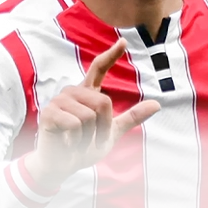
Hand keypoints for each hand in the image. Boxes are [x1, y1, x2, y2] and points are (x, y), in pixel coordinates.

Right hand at [25, 38, 160, 188]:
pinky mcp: (50, 112)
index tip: (123, 41)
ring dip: (88, 137)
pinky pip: (76, 123)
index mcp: (87, 94)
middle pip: (103, 101)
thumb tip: (157, 104)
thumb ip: (131, 117)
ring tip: (77, 142)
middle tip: (92, 141)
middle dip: (103, 127)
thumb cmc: (83, 149)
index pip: (99, 68)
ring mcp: (59, 101)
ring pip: (89, 115)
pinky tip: (67, 143)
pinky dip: (77, 140)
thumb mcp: (111, 133)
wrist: (60, 166)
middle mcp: (72, 92)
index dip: (111, 55)